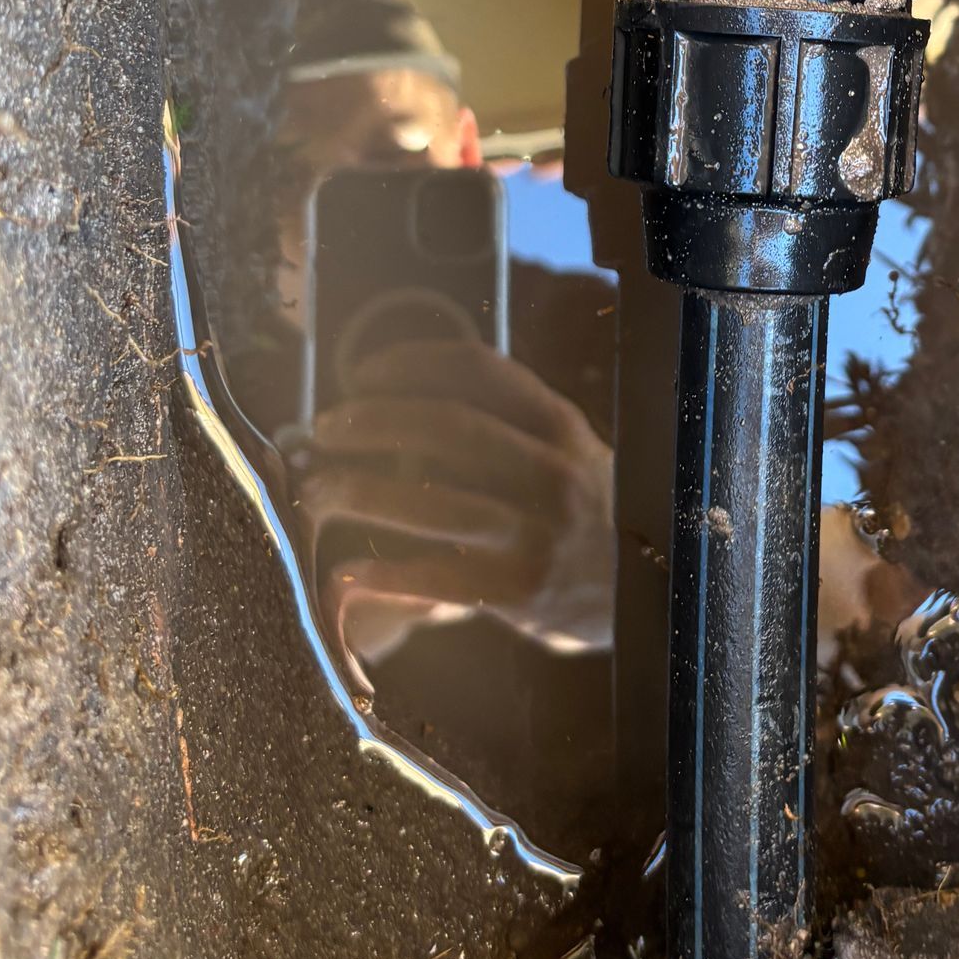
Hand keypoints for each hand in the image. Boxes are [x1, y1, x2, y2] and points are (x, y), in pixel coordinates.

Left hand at [288, 336, 614, 663]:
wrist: (641, 595)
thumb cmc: (580, 515)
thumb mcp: (566, 453)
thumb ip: (508, 425)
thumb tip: (398, 401)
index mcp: (561, 426)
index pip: (483, 371)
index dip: (412, 362)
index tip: (362, 372)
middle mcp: (554, 473)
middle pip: (449, 429)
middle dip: (373, 423)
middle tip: (325, 431)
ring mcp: (539, 534)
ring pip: (433, 504)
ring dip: (360, 494)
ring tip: (318, 492)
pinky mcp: (521, 592)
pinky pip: (437, 577)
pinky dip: (383, 575)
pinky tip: (345, 573)